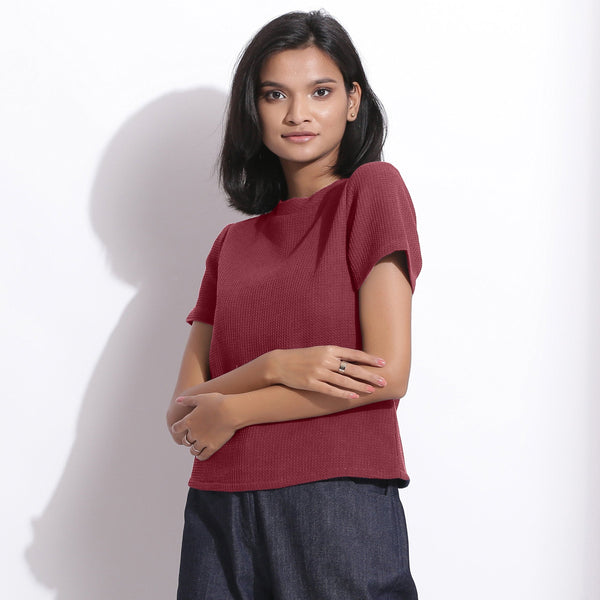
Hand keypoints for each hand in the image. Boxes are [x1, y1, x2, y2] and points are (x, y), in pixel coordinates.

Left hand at [171, 392, 236, 460]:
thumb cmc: (217, 402)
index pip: (176, 428)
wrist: (231, 411)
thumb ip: (188, 400)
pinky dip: (200, 456)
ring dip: (194, 448)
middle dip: (187, 439)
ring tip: (196, 447)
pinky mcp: (212, 446)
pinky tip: (201, 455)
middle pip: (185, 440)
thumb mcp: (201, 398)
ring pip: (193, 450)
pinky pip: (203, 456)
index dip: (177, 428)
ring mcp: (203, 441)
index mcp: (189, 421)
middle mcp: (194, 433)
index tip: (179, 428)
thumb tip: (177, 400)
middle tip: (191, 438)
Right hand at [270, 346, 386, 398]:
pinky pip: (331, 390)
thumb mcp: (319, 351)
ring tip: (372, 390)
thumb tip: (354, 360)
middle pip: (352, 368)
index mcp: (328, 349)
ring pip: (344, 380)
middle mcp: (325, 360)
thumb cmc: (302, 357)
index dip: (369, 359)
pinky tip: (354, 396)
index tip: (382, 362)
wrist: (280, 363)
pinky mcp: (311, 383)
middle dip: (369, 375)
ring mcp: (318, 372)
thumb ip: (335, 355)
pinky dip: (343, 393)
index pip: (353, 354)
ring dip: (360, 386)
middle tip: (383, 380)